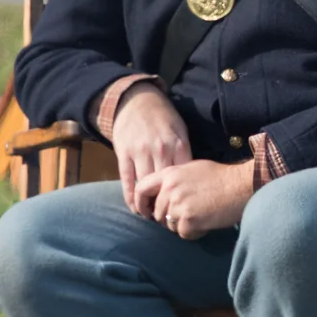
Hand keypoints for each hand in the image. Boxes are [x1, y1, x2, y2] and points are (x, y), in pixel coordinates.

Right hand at [107, 82, 191, 215]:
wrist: (136, 100)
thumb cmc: (163, 117)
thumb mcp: (181, 130)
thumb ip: (185, 153)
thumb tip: (193, 178)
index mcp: (178, 144)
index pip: (184, 176)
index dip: (184, 194)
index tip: (185, 206)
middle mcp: (160, 149)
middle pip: (165, 184)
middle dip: (166, 202)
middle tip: (169, 217)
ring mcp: (140, 151)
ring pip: (145, 185)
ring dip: (148, 204)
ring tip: (152, 216)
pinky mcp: (123, 153)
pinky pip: (127, 179)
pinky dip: (130, 197)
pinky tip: (135, 208)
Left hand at [142, 160, 255, 238]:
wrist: (241, 184)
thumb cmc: (221, 176)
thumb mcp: (192, 169)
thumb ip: (174, 180)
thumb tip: (162, 193)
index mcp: (169, 174)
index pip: (141, 188)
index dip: (141, 203)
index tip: (147, 212)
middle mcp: (170, 188)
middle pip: (157, 213)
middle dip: (169, 218)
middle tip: (187, 216)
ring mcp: (178, 204)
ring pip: (170, 225)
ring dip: (184, 225)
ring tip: (201, 216)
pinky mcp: (189, 220)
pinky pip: (184, 234)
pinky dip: (195, 232)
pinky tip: (207, 222)